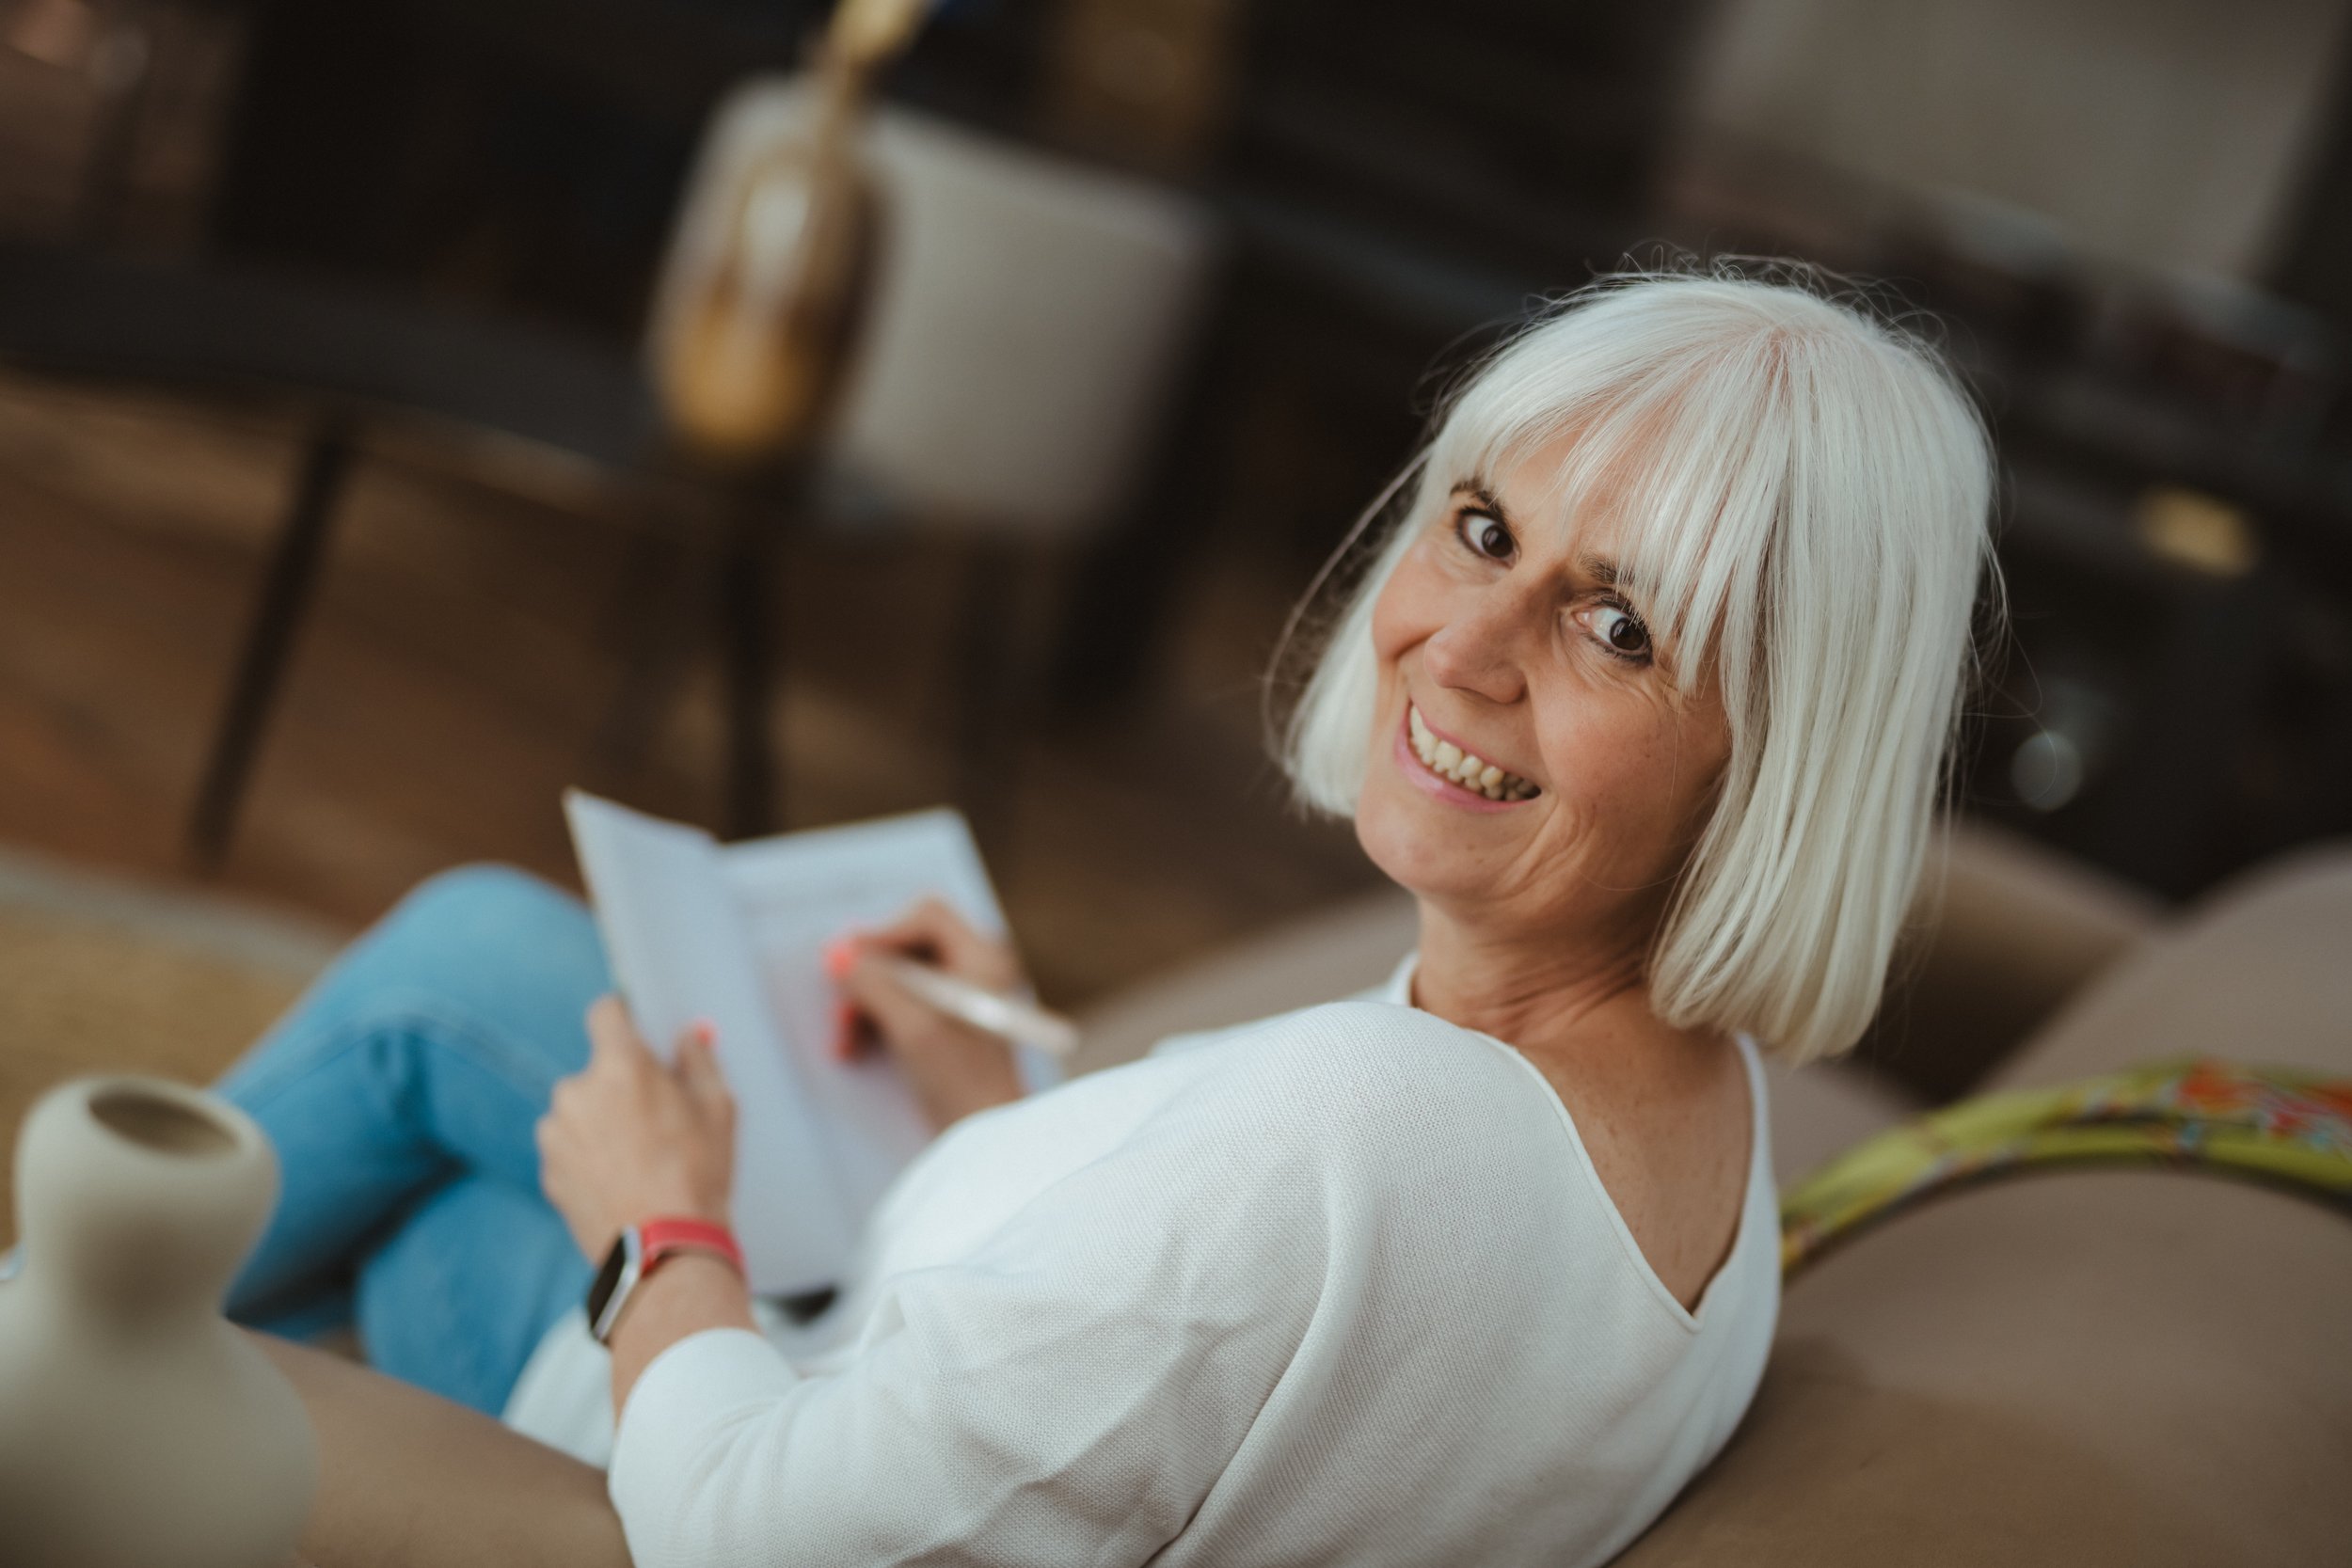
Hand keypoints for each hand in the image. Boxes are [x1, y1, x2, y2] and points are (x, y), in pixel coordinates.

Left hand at [536, 996, 737, 1262]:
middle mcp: (576, 1091)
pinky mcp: (547, 1172)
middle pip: (597, 1070)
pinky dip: (589, 1157)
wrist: (663, 1250)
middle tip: (656, 1116)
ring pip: (580, 1111)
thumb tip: (686, 1035)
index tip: (637, 1031)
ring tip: (639, 1158)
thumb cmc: (697, 1174)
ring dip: (601, 1122)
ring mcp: (555, 1133)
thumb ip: (699, 1059)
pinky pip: (569, 1148)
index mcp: (620, 1066)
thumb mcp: (718, 1107)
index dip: (623, 1017)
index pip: (605, 1012)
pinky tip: (621, 1181)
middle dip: (620, 1085)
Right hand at [826, 898, 1028, 1130]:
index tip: (850, 962)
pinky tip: (852, 1048)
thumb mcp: (913, 1027)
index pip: (926, 917)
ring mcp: (959, 998)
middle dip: (868, 974)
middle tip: (841, 1004)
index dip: (883, 933)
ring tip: (843, 1036)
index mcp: (982, 958)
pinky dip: (872, 1020)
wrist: (986, 1141)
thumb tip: (838, 955)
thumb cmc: (962, 1083)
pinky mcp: (942, 1026)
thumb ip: (874, 984)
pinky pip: (898, 1004)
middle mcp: (974, 970)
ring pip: (896, 977)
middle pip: (907, 946)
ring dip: (863, 1002)